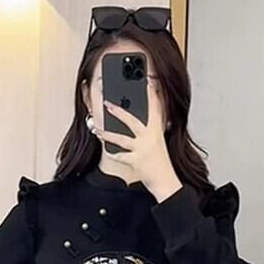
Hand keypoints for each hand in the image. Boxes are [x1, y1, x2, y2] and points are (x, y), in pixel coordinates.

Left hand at [96, 80, 181, 201]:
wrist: (165, 181)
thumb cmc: (160, 161)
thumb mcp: (158, 141)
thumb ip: (151, 129)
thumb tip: (138, 119)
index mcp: (156, 130)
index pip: (155, 108)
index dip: (152, 94)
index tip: (148, 81)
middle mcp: (150, 138)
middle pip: (132, 121)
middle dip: (119, 111)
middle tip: (107, 103)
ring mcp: (143, 149)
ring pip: (122, 139)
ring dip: (108, 134)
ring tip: (98, 130)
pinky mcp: (137, 161)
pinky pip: (121, 156)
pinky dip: (113, 154)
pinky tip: (107, 150)